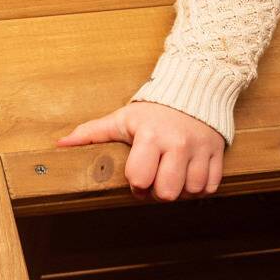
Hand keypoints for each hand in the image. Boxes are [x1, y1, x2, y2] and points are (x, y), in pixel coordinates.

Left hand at [55, 101, 224, 201]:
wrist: (194, 88)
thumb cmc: (153, 110)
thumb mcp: (122, 118)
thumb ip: (92, 132)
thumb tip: (60, 145)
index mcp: (150, 135)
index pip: (140, 178)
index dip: (136, 184)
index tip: (137, 178)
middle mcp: (177, 142)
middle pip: (167, 191)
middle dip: (159, 191)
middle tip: (156, 180)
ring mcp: (200, 148)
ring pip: (192, 190)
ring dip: (182, 190)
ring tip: (174, 177)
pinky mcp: (218, 152)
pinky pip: (212, 185)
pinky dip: (201, 187)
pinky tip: (190, 175)